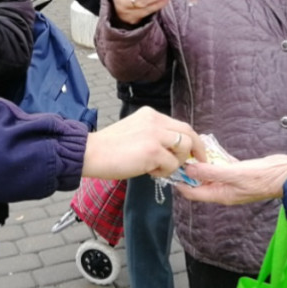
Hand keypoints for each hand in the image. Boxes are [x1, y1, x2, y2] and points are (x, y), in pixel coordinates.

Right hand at [82, 107, 204, 179]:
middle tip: (196, 164)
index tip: (195, 153)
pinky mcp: (153, 150)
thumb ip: (155, 136)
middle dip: (197, 150)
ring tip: (158, 168)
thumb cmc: (108, 148)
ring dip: (176, 163)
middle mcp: (155, 120)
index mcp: (151, 115)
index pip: (180, 125)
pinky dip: (164, 172)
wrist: (90, 153)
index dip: (192, 140)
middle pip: (189, 133)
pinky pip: (171, 164)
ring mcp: (155, 134)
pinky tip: (149, 172)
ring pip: (184, 148)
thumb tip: (173, 152)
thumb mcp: (135, 132)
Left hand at [176, 154, 286, 204]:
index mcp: (220, 195)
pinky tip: (209, 146)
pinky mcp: (238, 172)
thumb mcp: (235, 173)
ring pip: (210, 173)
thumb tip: (189, 169)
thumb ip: (211, 172)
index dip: (180, 182)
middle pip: (199, 182)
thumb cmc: (263, 178)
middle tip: (181, 155)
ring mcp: (231, 181)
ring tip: (193, 149)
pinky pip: (222, 166)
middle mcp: (223, 190)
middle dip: (189, 170)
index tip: (172, 168)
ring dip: (201, 162)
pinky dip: (215, 158)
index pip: (192, 193)